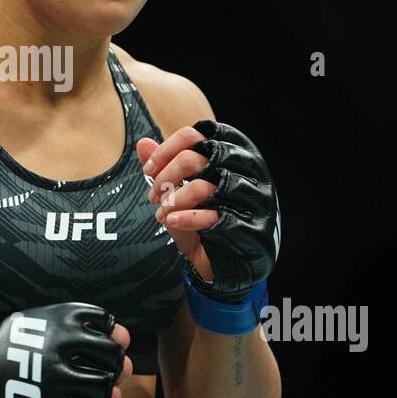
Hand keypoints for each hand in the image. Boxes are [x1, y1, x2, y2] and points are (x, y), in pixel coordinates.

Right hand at [0, 302, 131, 397]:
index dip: (114, 341)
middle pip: (112, 361)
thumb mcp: (44, 319)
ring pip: (103, 391)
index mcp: (62, 321)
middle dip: (116, 370)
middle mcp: (60, 348)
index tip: (105, 349)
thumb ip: (84, 325)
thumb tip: (125, 338)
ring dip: (108, 397)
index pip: (108, 328)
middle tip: (105, 375)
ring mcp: (53, 381)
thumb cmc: (17, 344)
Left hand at [138, 119, 278, 303]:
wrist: (231, 264)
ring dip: (174, 200)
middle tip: (153, 195)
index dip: (167, 149)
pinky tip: (171, 222)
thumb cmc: (208, 219)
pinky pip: (214, 217)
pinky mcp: (251, 227)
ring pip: (204, 186)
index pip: (197, 134)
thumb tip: (142, 143)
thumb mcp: (182, 191)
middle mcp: (250, 169)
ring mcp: (253, 198)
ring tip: (162, 213)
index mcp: (236, 151)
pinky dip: (186, 218)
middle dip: (166, 176)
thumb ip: (165, 167)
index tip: (148, 169)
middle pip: (198, 157)